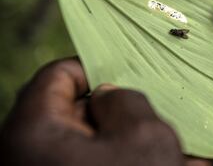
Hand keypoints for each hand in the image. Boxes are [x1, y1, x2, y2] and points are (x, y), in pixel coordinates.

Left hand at [0, 58, 183, 165]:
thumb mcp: (144, 133)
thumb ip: (126, 98)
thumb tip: (109, 95)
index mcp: (35, 133)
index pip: (58, 76)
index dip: (94, 67)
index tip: (125, 75)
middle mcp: (32, 156)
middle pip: (75, 111)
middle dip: (118, 111)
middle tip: (151, 115)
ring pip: (92, 142)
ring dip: (130, 140)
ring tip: (168, 149)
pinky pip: (96, 163)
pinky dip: (127, 160)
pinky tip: (165, 165)